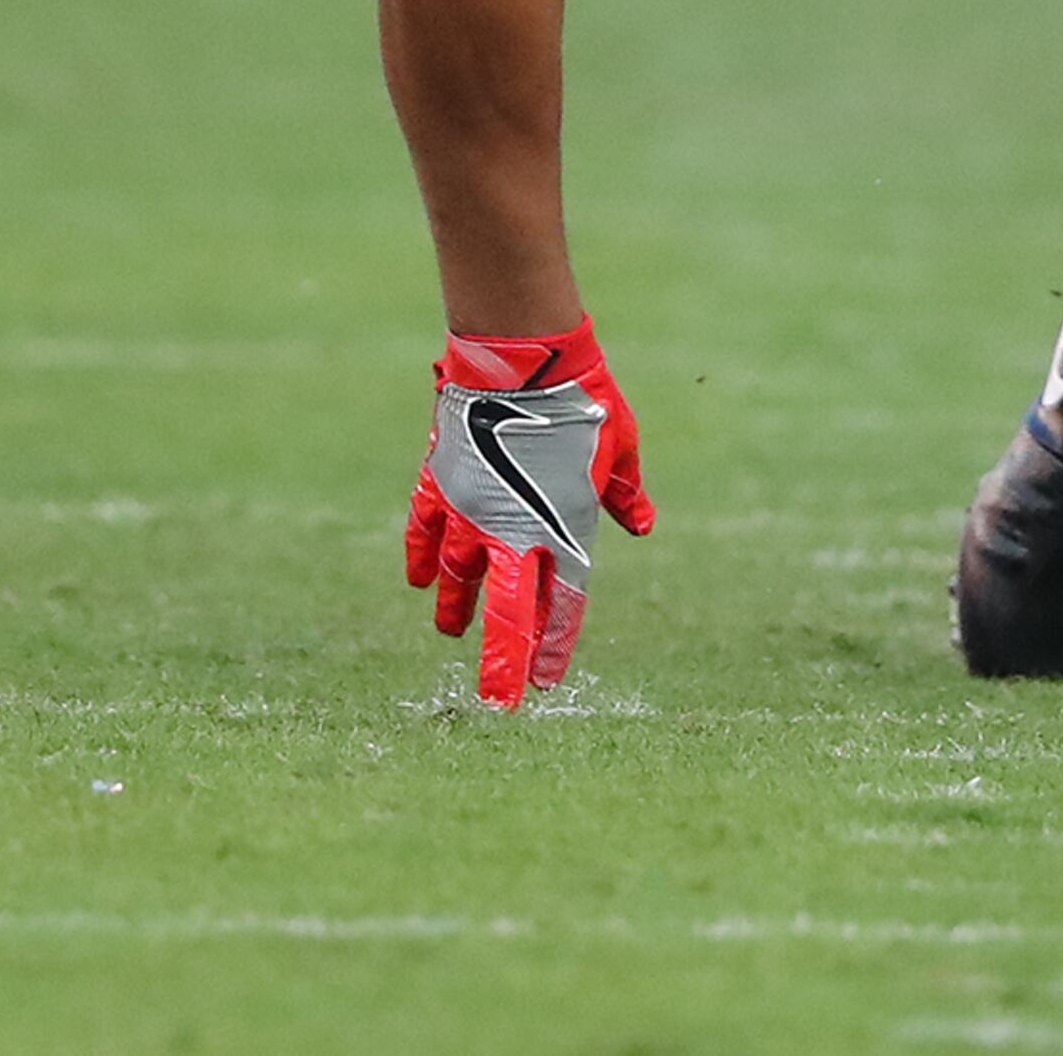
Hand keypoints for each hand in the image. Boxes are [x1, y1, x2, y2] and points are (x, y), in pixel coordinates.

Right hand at [403, 317, 653, 704]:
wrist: (524, 359)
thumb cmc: (585, 399)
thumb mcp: (620, 449)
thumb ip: (623, 493)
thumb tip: (641, 525)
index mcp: (565, 527)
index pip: (563, 600)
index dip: (556, 642)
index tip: (548, 681)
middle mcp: (514, 530)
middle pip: (508, 612)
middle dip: (503, 661)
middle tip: (497, 703)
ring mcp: (471, 510)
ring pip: (458, 576)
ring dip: (457, 606)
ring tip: (452, 631)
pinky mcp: (442, 485)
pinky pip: (425, 533)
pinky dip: (422, 558)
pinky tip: (421, 580)